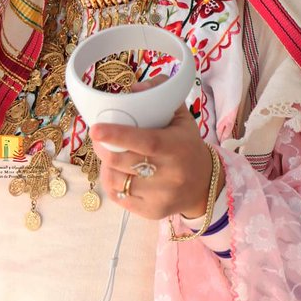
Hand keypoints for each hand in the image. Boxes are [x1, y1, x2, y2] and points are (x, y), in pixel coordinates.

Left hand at [90, 105, 224, 221]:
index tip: (96, 129)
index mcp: (176, 148)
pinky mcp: (151, 212)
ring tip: (108, 154)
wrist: (204, 184)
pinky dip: (111, 182)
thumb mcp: (181, 118)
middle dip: (103, 148)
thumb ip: (160, 96)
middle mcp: (170, 175)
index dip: (118, 135)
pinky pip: (119, 197)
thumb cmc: (186, 146)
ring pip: (117, 180)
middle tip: (98, 137)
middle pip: (123, 162)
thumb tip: (134, 88)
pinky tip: (116, 172)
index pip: (145, 142)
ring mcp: (160, 196)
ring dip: (106, 165)